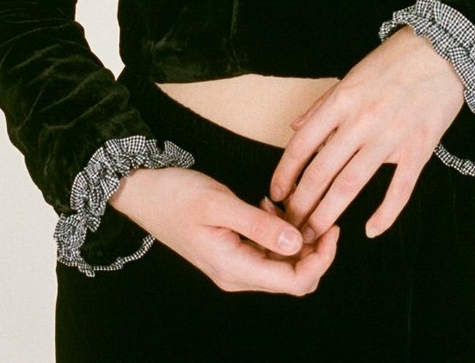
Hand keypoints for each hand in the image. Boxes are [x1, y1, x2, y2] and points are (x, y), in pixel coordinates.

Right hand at [109, 165, 338, 294]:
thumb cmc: (175, 195)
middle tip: (317, 213)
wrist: (143, 191)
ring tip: (286, 203)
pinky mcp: (232, 250)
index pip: (295, 282)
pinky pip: (267, 249)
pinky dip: (276, 228)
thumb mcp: (219, 204)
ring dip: (294, 236)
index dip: (321, 259)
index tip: (331, 227)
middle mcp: (237, 274)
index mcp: (234, 269)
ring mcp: (234, 264)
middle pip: (294, 277)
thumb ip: (259, 224)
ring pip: (282, 262)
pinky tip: (268, 204)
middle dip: (313, 248)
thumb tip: (297, 243)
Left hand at [270, 28, 464, 241]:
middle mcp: (362, 120)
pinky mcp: (419, 149)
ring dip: (328, 214)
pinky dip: (384, 214)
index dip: (285, 173)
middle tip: (290, 225)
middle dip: (301, 203)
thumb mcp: (352, 74)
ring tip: (314, 234)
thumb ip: (323, 105)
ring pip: (351, 184)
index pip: (302, 144)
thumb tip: (295, 128)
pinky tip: (370, 230)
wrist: (444, 51)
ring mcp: (391, 137)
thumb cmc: (395, 59)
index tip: (276, 193)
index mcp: (343, 100)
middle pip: (322, 171)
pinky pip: (399, 190)